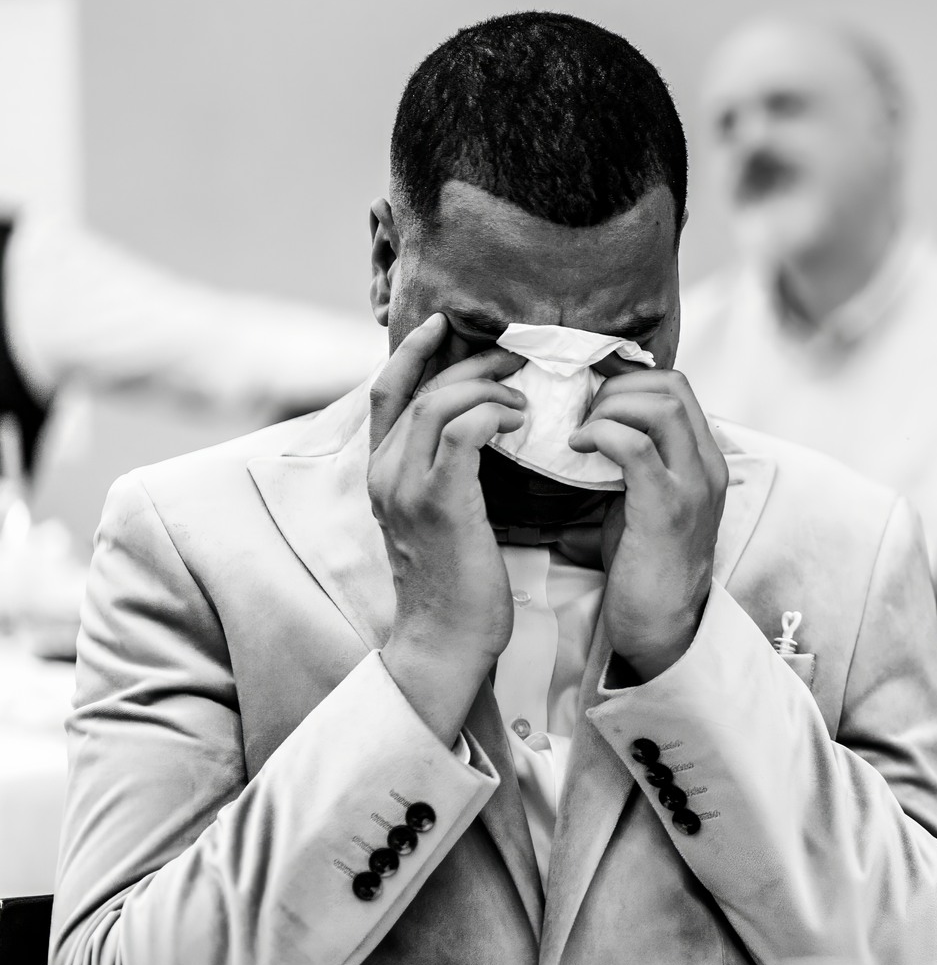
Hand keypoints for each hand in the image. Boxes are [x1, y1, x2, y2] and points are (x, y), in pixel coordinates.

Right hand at [367, 314, 528, 743]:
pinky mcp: (441, 504)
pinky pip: (462, 433)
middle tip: (516, 354)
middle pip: (419, 387)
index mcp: (383, 471)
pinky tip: (522, 421)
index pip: (386, 390)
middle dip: (470, 361)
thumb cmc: (457, 579)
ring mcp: (408, 487)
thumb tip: (482, 428)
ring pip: (440, 401)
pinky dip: (494, 414)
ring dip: (489, 386)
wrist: (446, 642)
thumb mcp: (442, 514)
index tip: (447, 322)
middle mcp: (385, 472)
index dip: (413, 350)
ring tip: (526, 394)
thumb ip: (448, 470)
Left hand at [569, 367, 728, 681]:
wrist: (663, 624)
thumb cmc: (648, 565)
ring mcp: (692, 486)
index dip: (629, 378)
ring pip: (660, 407)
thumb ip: (637, 461)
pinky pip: (635, 448)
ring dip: (610, 408)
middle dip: (617, 387)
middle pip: (671, 386)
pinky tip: (578, 447)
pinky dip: (601, 435)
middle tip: (583, 414)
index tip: (592, 393)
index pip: (677, 387)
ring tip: (581, 431)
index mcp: (705, 460)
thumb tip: (595, 423)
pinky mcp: (665, 509)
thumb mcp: (650, 500)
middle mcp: (707, 466)